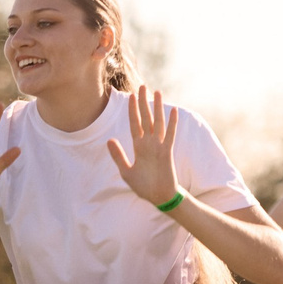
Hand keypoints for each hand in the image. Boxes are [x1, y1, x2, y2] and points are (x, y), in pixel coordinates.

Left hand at [105, 86, 180, 203]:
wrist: (159, 197)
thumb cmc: (143, 186)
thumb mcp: (126, 171)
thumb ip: (118, 155)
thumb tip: (109, 140)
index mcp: (138, 147)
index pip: (134, 124)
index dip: (132, 110)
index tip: (130, 96)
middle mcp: (148, 143)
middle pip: (145, 118)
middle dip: (143, 103)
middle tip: (142, 86)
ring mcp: (159, 146)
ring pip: (157, 122)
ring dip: (157, 108)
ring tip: (157, 92)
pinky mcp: (168, 152)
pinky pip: (170, 135)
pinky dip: (172, 123)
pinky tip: (173, 110)